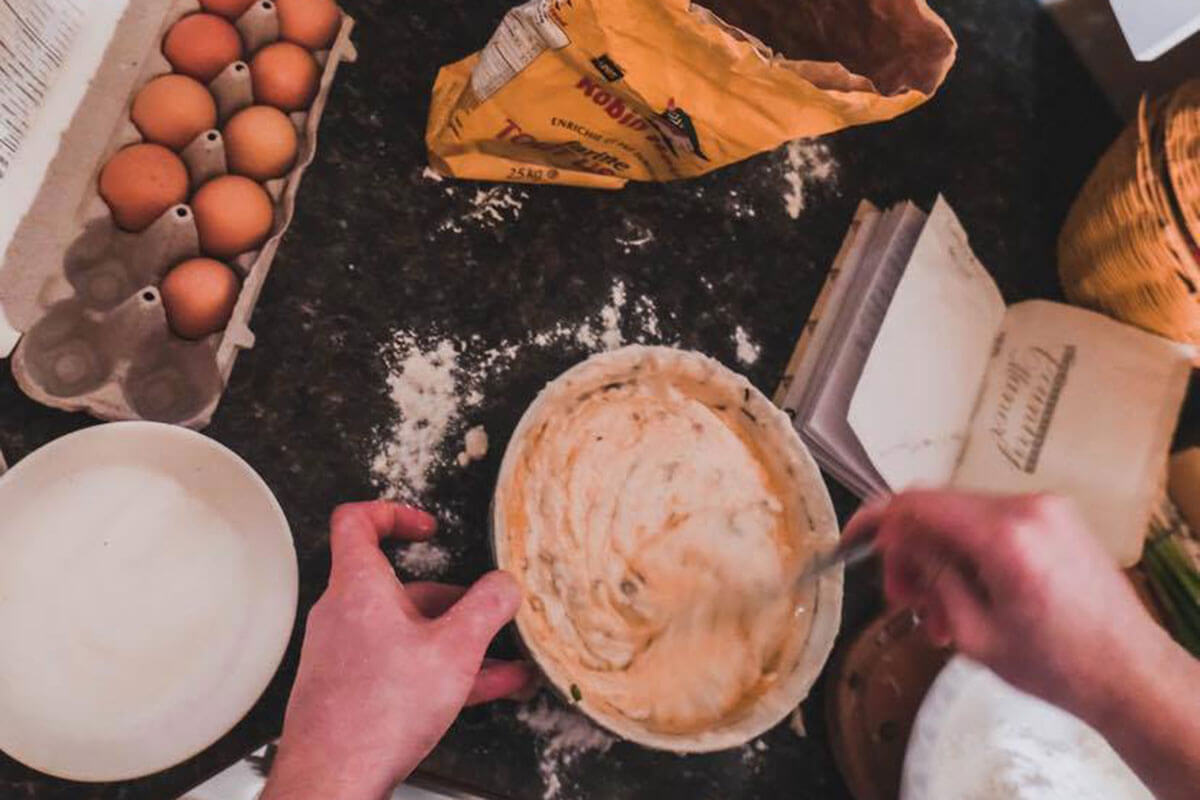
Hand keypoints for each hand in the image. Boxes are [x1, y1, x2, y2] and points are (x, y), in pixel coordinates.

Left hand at [262, 501, 535, 799]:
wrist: (332, 781)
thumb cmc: (376, 714)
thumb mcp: (454, 651)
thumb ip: (486, 609)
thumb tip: (505, 584)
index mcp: (359, 587)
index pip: (357, 521)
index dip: (394, 513)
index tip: (429, 529)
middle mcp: (345, 613)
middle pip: (403, 587)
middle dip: (455, 601)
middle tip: (490, 613)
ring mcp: (346, 652)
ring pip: (409, 632)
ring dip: (458, 642)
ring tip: (507, 662)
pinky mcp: (352, 688)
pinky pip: (403, 664)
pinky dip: (441, 670)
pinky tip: (488, 689)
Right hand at [845, 490, 1199, 799]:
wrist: (1130, 675)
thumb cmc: (1060, 665)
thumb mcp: (974, 631)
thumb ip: (930, 575)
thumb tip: (894, 538)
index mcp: (1005, 536)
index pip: (918, 505)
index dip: (876, 520)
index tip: (853, 540)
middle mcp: (1027, 509)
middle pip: (937, 509)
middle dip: (910, 552)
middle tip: (902, 597)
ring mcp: (1046, 509)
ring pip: (962, 517)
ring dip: (939, 558)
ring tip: (938, 612)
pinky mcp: (1055, 518)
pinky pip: (991, 523)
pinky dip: (969, 553)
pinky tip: (966, 595)